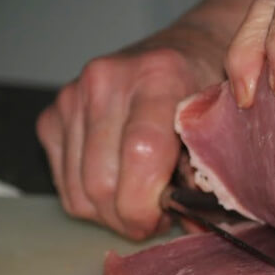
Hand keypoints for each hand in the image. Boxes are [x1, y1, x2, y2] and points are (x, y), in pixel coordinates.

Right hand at [36, 0, 258, 239]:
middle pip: (102, 183)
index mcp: (159, 78)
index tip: (162, 220)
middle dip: (130, 219)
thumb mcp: (221, 130)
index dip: (146, 205)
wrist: (186, 54)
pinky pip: (64, 185)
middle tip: (158, 217)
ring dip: (112, 215)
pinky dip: (92, 200)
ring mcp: (73, 96)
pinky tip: (121, 185)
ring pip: (79, 193)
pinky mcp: (53, 114)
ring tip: (143, 199)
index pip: (140, 154)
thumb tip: (193, 221)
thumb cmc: (207, 99)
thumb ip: (208, 174)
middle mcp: (107, 81)